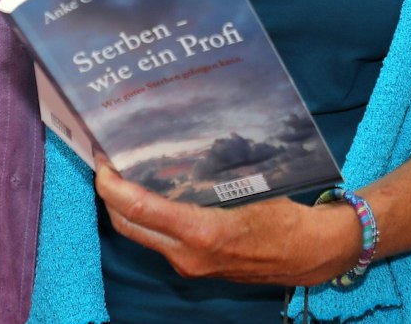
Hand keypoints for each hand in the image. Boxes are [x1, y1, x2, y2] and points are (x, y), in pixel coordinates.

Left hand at [95, 164, 360, 285]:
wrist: (309, 256)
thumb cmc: (286, 217)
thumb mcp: (253, 187)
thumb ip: (216, 173)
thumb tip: (184, 144)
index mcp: (202, 233)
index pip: (139, 210)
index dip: (112, 185)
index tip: (101, 161)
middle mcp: (188, 255)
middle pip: (128, 226)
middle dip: (110, 195)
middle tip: (106, 162)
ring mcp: (189, 265)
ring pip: (140, 235)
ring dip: (126, 207)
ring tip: (124, 172)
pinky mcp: (194, 266)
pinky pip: (158, 241)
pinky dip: (147, 218)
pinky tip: (152, 193)